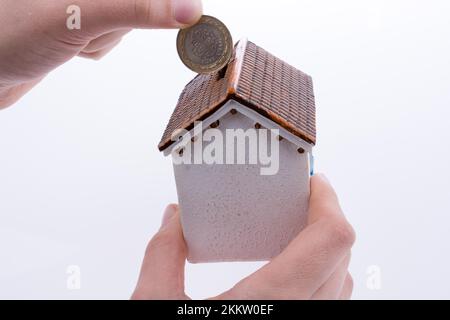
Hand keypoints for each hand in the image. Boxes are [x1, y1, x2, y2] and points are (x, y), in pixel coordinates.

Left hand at [0, 0, 202, 108]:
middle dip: (120, 19)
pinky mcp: (77, 15)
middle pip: (136, 0)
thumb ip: (138, 8)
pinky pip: (109, 30)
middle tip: (87, 29)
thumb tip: (190, 8)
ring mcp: (81, 1)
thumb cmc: (8, 35)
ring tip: (71, 38)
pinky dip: (96, 45)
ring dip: (105, 34)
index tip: (185, 13)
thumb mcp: (80, 16)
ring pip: (124, 14)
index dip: (161, 3)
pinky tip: (69, 46)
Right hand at [131, 174, 355, 299]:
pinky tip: (290, 272)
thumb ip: (163, 253)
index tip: (311, 182)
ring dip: (326, 250)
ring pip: (341, 285)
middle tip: (295, 202)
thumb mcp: (153, 305)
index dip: (328, 201)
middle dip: (324, 220)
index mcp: (271, 303)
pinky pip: (330, 306)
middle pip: (341, 256)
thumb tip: (174, 218)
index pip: (331, 239)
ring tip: (293, 231)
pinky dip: (322, 278)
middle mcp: (301, 319)